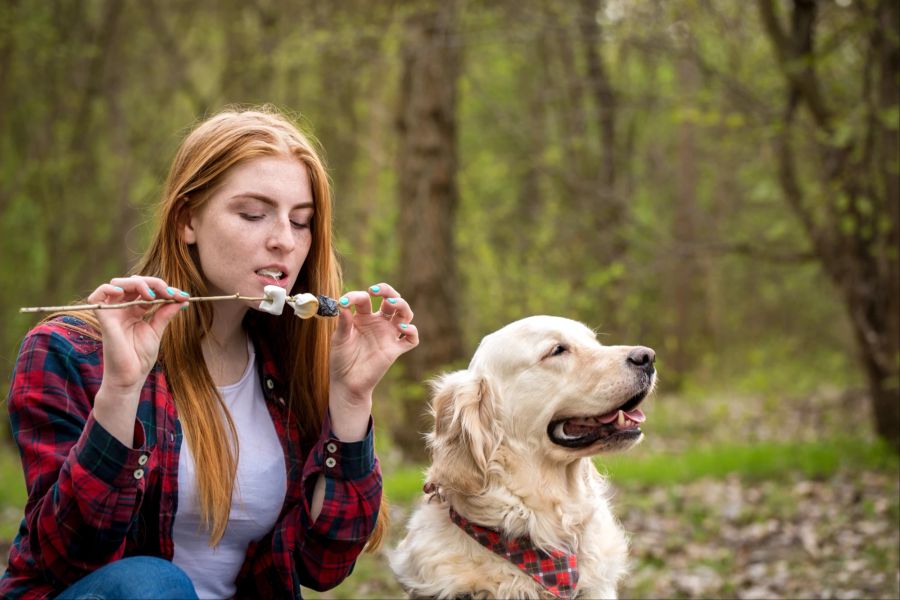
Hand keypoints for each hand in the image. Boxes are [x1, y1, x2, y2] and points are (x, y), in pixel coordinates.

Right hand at [89, 276, 187, 445]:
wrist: (131, 377)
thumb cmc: (141, 358)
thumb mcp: (157, 330)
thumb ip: (165, 313)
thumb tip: (182, 298)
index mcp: (135, 310)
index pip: (147, 290)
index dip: (164, 289)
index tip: (183, 295)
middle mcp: (122, 308)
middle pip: (134, 283)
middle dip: (154, 283)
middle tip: (170, 292)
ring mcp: (112, 312)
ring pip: (119, 284)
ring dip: (138, 284)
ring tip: (152, 295)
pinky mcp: (104, 318)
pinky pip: (98, 295)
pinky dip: (109, 288)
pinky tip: (127, 294)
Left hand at [328, 283, 418, 439]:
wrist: (346, 383)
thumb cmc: (341, 360)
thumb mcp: (339, 339)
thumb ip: (343, 323)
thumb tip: (343, 305)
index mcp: (363, 317)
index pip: (365, 300)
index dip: (355, 296)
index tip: (343, 302)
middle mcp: (378, 323)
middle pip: (391, 300)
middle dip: (387, 291)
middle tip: (375, 290)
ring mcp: (388, 335)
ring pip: (404, 314)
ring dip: (401, 304)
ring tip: (391, 302)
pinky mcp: (395, 350)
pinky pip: (411, 339)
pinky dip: (412, 331)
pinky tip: (402, 328)